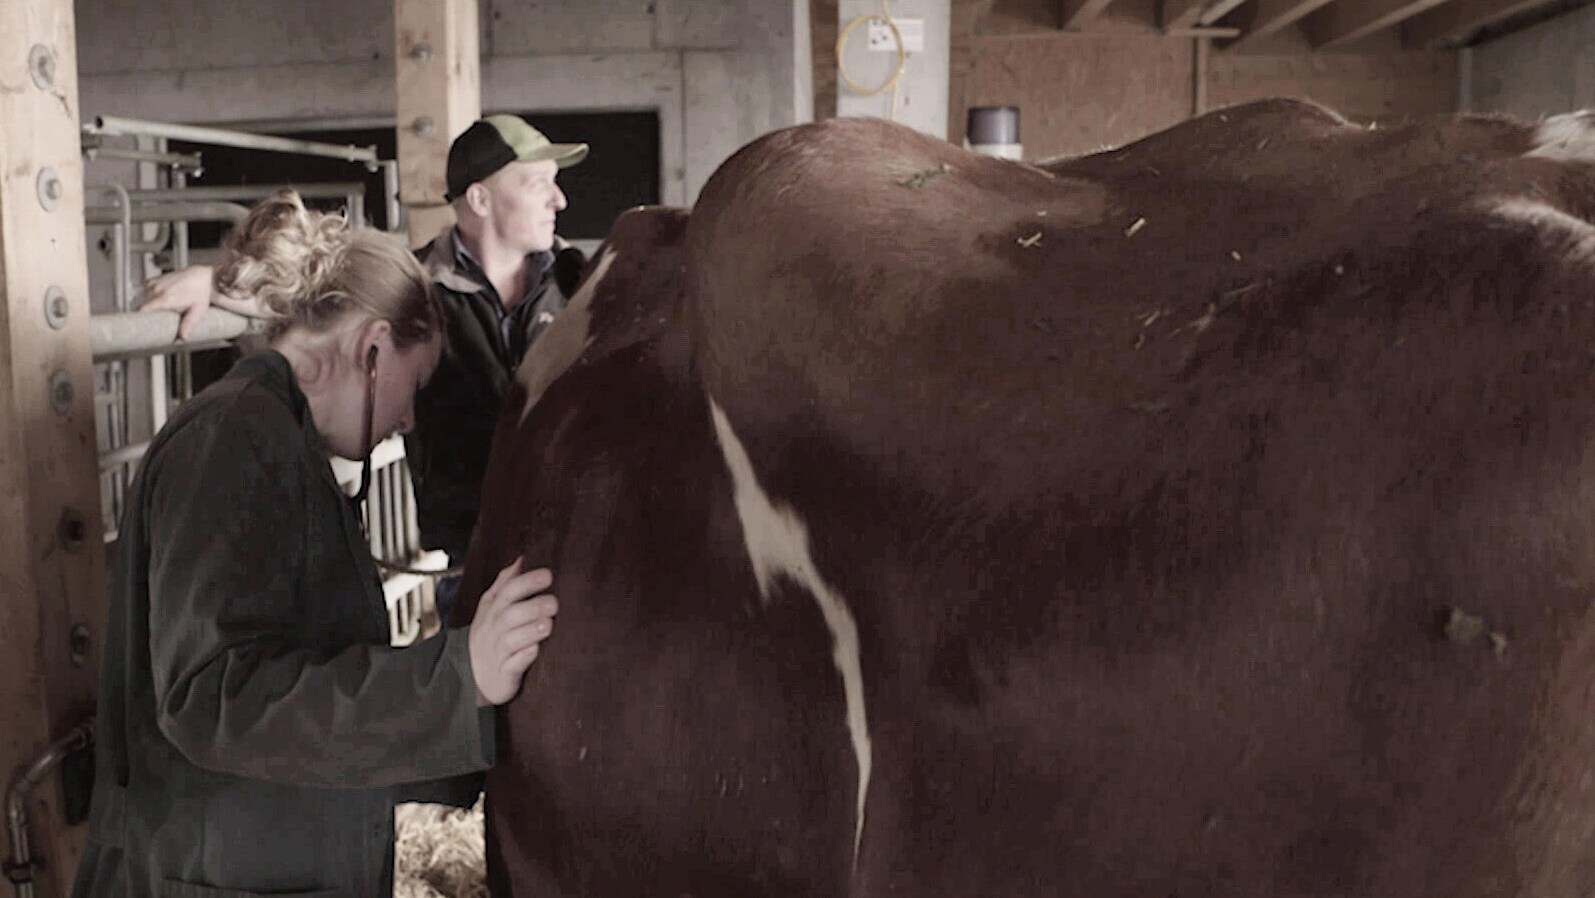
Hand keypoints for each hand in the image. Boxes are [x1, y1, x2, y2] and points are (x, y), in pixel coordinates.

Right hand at [138, 265, 214, 339]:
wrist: (202, 276)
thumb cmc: (201, 293)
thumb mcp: (197, 311)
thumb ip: (188, 324)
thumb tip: (183, 338)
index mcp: (165, 299)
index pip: (142, 309)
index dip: (140, 317)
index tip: (141, 324)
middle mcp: (157, 290)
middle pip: (141, 305)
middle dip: (145, 313)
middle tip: (153, 320)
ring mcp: (155, 283)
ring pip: (142, 297)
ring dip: (147, 304)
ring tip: (158, 310)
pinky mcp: (154, 279)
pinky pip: (145, 290)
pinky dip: (149, 296)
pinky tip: (158, 299)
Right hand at [468, 557, 558, 705]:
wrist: (476, 678)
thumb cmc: (491, 637)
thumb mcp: (491, 608)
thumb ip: (506, 584)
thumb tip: (521, 559)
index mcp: (493, 611)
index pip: (508, 592)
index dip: (527, 582)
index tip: (548, 575)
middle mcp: (494, 630)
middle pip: (510, 615)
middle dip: (532, 607)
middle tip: (554, 603)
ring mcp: (497, 653)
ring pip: (511, 640)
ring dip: (529, 631)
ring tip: (548, 624)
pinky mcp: (504, 675)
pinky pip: (511, 666)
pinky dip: (523, 658)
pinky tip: (536, 650)